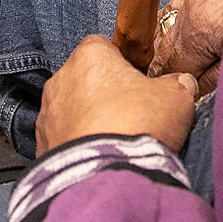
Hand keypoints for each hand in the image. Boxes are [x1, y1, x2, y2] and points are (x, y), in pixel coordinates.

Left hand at [36, 36, 198, 154]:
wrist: (106, 176)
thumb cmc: (139, 123)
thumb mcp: (176, 98)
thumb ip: (177, 84)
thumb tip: (182, 83)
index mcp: (90, 56)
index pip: (103, 46)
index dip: (122, 63)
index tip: (138, 83)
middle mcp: (60, 79)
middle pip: (85, 78)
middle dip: (103, 93)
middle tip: (129, 115)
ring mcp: (47, 114)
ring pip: (71, 110)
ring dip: (88, 121)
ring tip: (113, 142)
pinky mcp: (40, 146)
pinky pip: (62, 139)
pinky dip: (76, 146)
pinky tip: (96, 159)